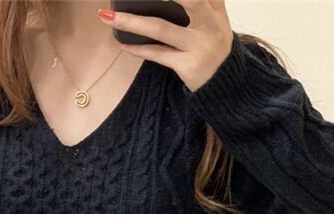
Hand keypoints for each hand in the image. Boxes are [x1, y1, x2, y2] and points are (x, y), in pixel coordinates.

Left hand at [96, 0, 232, 92]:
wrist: (225, 85)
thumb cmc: (215, 45)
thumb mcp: (218, 20)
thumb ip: (206, 0)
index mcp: (215, 10)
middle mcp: (209, 26)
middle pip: (187, 0)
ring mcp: (197, 47)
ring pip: (161, 29)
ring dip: (131, 22)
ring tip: (107, 16)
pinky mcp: (186, 66)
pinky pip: (157, 55)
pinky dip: (138, 49)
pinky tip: (122, 43)